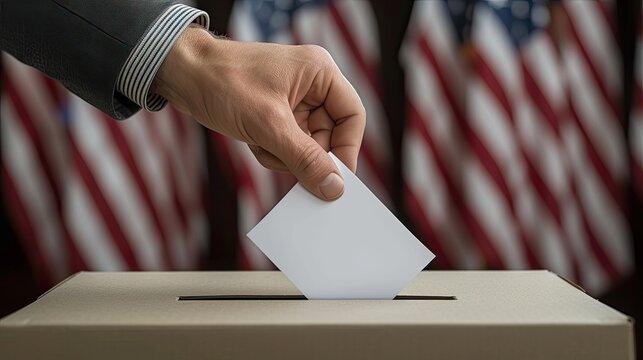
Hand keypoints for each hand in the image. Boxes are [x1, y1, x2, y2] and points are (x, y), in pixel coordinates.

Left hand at [154, 26, 365, 200]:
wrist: (181, 73)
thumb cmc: (223, 82)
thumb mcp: (268, 126)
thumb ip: (305, 159)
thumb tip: (334, 188)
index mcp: (320, 73)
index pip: (352, 117)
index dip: (347, 150)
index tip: (337, 180)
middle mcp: (312, 84)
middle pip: (329, 135)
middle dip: (305, 154)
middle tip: (284, 161)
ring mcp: (294, 99)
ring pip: (307, 145)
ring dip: (284, 154)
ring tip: (259, 142)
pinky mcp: (277, 113)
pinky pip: (288, 145)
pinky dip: (272, 151)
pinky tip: (252, 141)